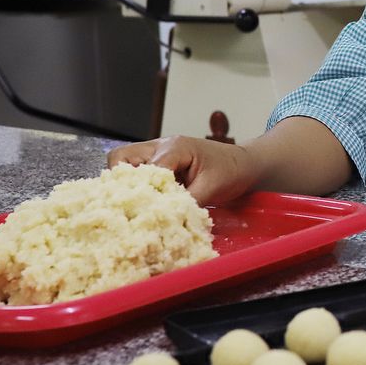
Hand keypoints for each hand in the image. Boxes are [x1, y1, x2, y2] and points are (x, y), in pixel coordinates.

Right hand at [105, 136, 258, 206]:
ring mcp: (158, 153)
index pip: (145, 169)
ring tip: (140, 204)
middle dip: (122, 181)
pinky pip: (138, 172)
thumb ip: (187, 201)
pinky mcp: (160, 163)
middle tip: (134, 203)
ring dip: (129, 184)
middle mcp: (160, 146)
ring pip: (125, 164)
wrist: (244, 165)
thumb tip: (165, 218)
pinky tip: (149, 202)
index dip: (144, 191)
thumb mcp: (212, 188)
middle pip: (121, 158)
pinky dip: (139, 187)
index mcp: (174, 148)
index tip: (146, 211)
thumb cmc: (231, 172)